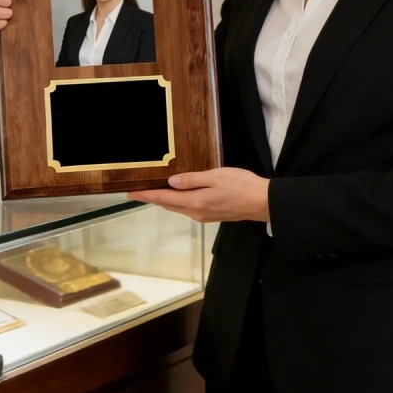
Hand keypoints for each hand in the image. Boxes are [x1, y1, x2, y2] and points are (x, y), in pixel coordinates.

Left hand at [130, 168, 269, 223]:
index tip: (130, 193)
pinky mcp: (212, 215)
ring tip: (154, 191)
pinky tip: (179, 194)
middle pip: (169, 205)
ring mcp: (204, 215)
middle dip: (153, 198)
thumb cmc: (240, 185)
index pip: (164, 198)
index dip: (147, 195)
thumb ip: (192, 179)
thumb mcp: (215, 176)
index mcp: (195, 202)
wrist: (261, 202)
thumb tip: (171, 182)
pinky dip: (178, 201)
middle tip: (138, 191)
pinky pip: (188, 208)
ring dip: (165, 200)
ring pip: (178, 207)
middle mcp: (196, 212)